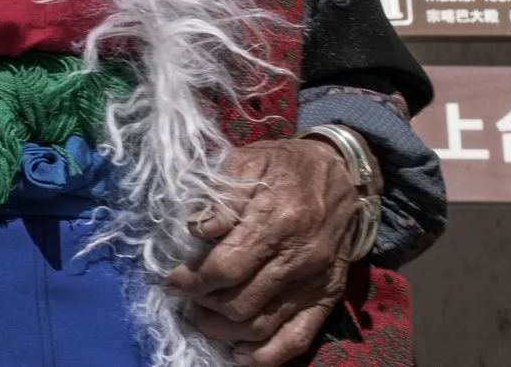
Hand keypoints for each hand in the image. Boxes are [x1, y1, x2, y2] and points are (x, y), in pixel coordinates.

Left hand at [166, 137, 359, 365]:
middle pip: (241, 302)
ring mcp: (314, 282)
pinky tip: (240, 354)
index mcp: (276, 222)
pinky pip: (298, 338)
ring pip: (263, 325)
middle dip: (203, 306)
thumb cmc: (283, 166)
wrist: (339, 174)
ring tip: (201, 320)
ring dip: (225, 331)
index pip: (226, 267)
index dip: (192, 280)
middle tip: (184, 299)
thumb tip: (196, 228)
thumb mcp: (246, 161)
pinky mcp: (326, 296)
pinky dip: (268, 355)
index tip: (171, 281)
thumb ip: (219, 195)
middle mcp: (298, 259)